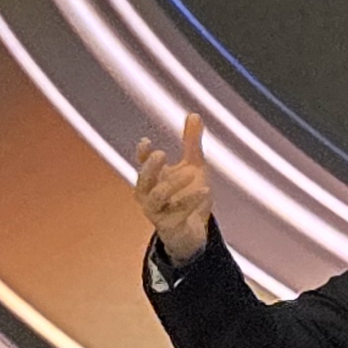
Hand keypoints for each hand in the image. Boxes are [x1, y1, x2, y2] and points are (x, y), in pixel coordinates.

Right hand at [132, 110, 213, 263]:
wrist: (193, 232)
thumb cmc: (188, 196)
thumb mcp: (194, 166)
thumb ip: (191, 143)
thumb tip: (193, 114)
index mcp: (153, 178)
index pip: (142, 163)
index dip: (142, 154)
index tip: (146, 142)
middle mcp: (149, 194)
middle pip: (143, 180)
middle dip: (150, 167)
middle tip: (161, 154)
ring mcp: (157, 211)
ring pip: (156, 197)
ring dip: (172, 184)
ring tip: (191, 172)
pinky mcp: (169, 226)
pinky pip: (176, 213)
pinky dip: (190, 201)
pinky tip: (205, 191)